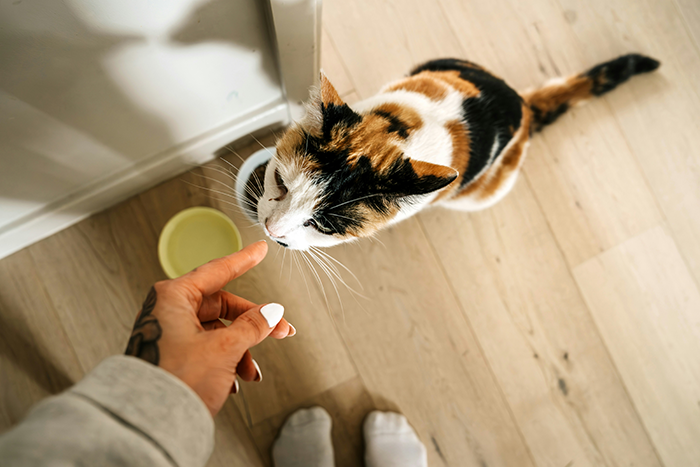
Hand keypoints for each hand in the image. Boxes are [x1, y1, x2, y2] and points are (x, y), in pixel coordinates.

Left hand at [124, 240, 293, 415]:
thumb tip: (270, 313)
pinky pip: (205, 348)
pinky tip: (233, 381)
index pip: (218, 271)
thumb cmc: (174, 382)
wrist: (148, 423)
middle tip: (279, 331)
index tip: (259, 250)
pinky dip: (224, 361)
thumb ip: (252, 326)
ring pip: (216, 331)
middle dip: (252, 324)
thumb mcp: (224, 348)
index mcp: (174, 297)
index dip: (244, 260)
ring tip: (250, 372)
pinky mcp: (170, 355)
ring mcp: (168, 333)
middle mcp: (167, 311)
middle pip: (222, 306)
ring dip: (240, 349)